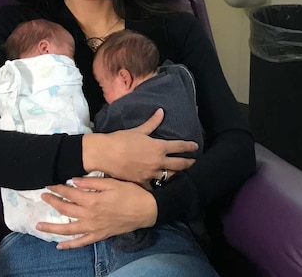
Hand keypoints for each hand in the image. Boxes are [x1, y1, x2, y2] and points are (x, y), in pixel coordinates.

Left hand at [38, 177, 156, 248]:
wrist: (146, 210)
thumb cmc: (131, 193)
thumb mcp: (113, 182)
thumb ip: (92, 182)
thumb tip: (73, 181)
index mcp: (93, 200)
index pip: (70, 193)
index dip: (58, 188)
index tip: (49, 184)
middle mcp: (90, 215)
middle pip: (66, 209)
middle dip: (52, 202)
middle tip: (43, 196)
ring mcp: (94, 227)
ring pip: (69, 229)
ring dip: (52, 228)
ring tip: (39, 226)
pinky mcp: (100, 235)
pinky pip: (82, 242)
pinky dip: (70, 245)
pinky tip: (59, 246)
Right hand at [83, 108, 197, 183]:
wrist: (105, 153)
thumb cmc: (121, 139)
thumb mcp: (138, 130)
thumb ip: (152, 123)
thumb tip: (161, 112)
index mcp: (158, 147)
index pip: (179, 146)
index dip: (189, 146)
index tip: (195, 147)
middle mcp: (158, 162)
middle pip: (179, 164)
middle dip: (189, 163)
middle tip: (194, 163)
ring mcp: (150, 174)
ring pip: (169, 177)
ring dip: (177, 176)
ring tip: (182, 176)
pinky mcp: (142, 182)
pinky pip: (154, 187)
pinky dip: (159, 187)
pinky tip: (163, 188)